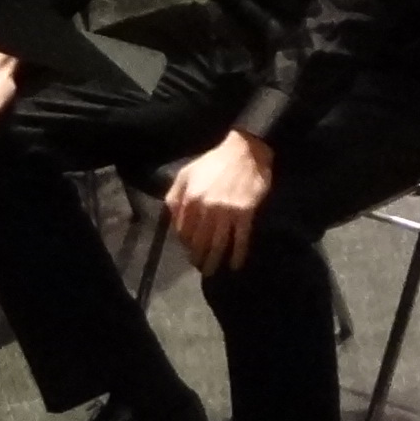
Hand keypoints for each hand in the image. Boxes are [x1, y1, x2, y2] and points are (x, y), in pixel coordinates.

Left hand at [165, 130, 273, 273]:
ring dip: (214, 261)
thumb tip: (173, 220)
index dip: (185, 243)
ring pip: (217, 244)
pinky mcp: (245, 212)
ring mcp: (226, 212)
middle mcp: (206, 209)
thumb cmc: (214, 162)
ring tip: (212, 271)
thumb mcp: (186, 173)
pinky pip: (240, 238)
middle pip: (199, 242)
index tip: (189, 249)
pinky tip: (236, 264)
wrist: (246, 149)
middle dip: (198, 257)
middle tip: (200, 266)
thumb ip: (174, 196)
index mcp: (190, 199)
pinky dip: (238, 254)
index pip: (183, 231)